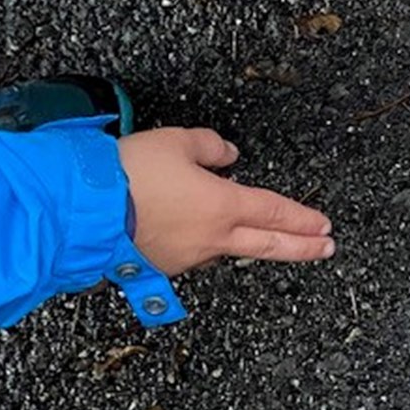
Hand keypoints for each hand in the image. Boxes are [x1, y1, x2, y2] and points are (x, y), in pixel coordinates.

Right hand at [118, 128, 334, 274]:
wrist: (82, 212)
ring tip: (272, 240)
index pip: (276, 213)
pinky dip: (209, 246)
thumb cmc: (127, 175)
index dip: (303, 219)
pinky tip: (205, 237)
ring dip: (255, 246)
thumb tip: (229, 155)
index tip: (325, 226)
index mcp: (223, 206)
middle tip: (327, 249)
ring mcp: (189, 257)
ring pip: (232, 251)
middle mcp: (213, 238)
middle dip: (303, 247)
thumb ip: (210, 147)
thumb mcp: (176, 142)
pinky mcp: (162, 266)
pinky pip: (196, 254)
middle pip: (270, 245)